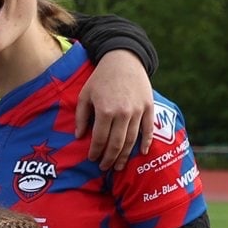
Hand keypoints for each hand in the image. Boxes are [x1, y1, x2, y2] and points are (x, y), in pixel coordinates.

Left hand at [76, 53, 155, 169]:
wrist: (124, 59)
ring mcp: (138, 110)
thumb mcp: (85, 94)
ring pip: (132, 140)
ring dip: (125, 156)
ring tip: (119, 166)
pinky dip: (146, 142)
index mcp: (105, 111)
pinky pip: (148, 129)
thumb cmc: (101, 78)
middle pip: (116, 144)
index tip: (92, 159)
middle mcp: (123, 113)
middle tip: (104, 167)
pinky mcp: (149, 107)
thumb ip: (81, 116)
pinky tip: (142, 152)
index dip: (95, 152)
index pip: (99, 139)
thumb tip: (79, 137)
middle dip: (109, 158)